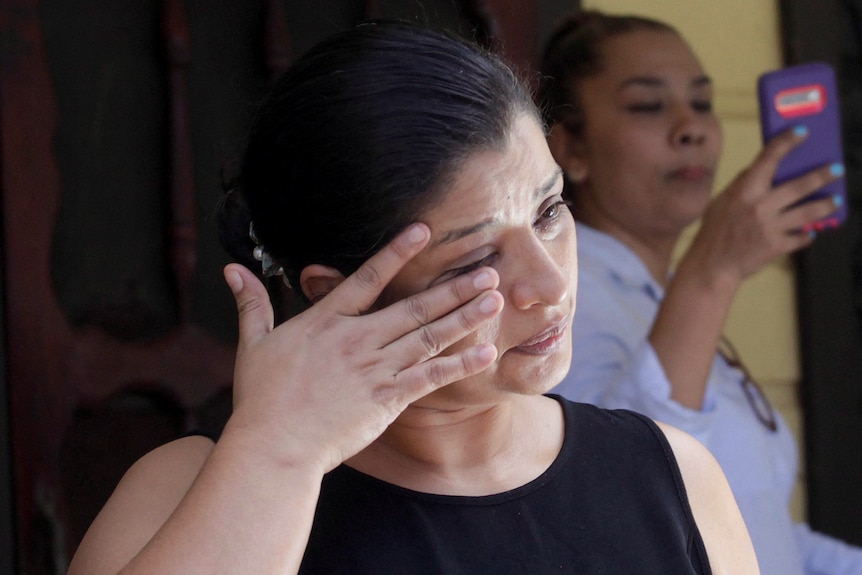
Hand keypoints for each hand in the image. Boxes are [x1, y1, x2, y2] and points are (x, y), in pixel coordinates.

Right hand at [222, 223, 503, 473]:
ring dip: (464, 318)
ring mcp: (375, 369)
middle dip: (453, 288)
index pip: (368, 278)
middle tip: (487, 270)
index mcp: (327, 322)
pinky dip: (458, 365)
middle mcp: (357, 340)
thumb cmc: (261, 398)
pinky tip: (484, 352)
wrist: (273, 446)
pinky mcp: (387, 399)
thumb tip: (232, 270)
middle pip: (414, 307)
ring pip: (429, 337)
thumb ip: (251, 304)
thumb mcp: (252, 344)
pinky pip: (430, 378)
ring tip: (494, 300)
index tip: (424, 230)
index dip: (397, 252)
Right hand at [688, 125, 842, 283]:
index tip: (802, 132)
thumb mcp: (720, 203)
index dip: (786, 143)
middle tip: (836, 169)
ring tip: (835, 201)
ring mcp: (770, 228)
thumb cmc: (714, 232)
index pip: (767, 160)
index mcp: (744, 192)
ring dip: (825, 205)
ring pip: (807, 213)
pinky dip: (806, 235)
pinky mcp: (776, 247)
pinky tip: (810, 232)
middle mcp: (760, 207)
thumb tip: (757, 168)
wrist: (712, 265)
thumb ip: (740, 185)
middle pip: (798, 187)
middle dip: (821, 176)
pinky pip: (799, 238)